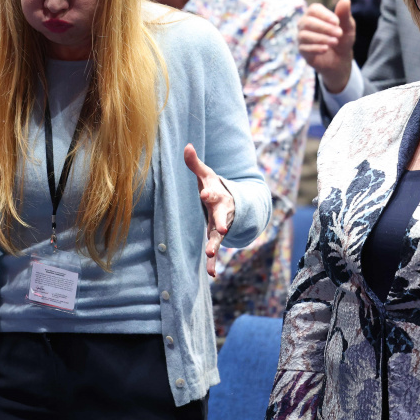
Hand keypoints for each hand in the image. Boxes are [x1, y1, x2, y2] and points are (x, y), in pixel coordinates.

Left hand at [184, 144, 234, 276]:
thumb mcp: (206, 174)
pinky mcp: (217, 236)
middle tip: (222, 228)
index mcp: (217, 195)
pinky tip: (211, 273)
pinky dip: (214, 262)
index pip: (213, 193)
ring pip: (219, 236)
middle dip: (221, 221)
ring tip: (211, 254)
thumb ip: (195, 163)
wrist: (232, 202)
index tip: (204, 192)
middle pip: (221, 216)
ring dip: (216, 244)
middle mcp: (221, 211)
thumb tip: (186, 145)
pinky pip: (216, 249)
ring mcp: (221, 225)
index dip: (209, 192)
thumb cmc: (213, 186)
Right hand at [297, 0, 355, 93]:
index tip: (337, 22)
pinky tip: (326, 49)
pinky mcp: (302, 50)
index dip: (324, 15)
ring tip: (335, 42)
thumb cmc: (343, 39)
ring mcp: (301, 37)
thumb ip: (344, 14)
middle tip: (339, 33)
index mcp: (315, 15)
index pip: (313, 9)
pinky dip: (316, 48)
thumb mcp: (348, 27)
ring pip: (304, 35)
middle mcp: (305, 24)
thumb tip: (345, 0)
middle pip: (307, 22)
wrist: (340, 59)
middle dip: (324, 28)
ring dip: (321, 38)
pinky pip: (304, 48)